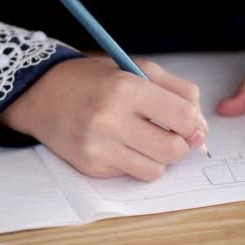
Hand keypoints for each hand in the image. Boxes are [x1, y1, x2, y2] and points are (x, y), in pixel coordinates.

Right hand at [0, 57, 208, 181]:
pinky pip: (132, 175)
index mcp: (127, 88)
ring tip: (145, 138)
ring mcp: (99, 147)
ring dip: (159, 157)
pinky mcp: (91, 167)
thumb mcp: (139, 69)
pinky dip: (136, 162)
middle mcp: (111, 119)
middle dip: (181, 144)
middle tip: (172, 133)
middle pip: (174, 149)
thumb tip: (201, 128)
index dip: (195, 123)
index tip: (190, 123)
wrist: (43, 96)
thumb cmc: (96, 80)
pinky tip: (122, 144)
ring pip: (156, 169)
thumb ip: (180, 93)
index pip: (183, 117)